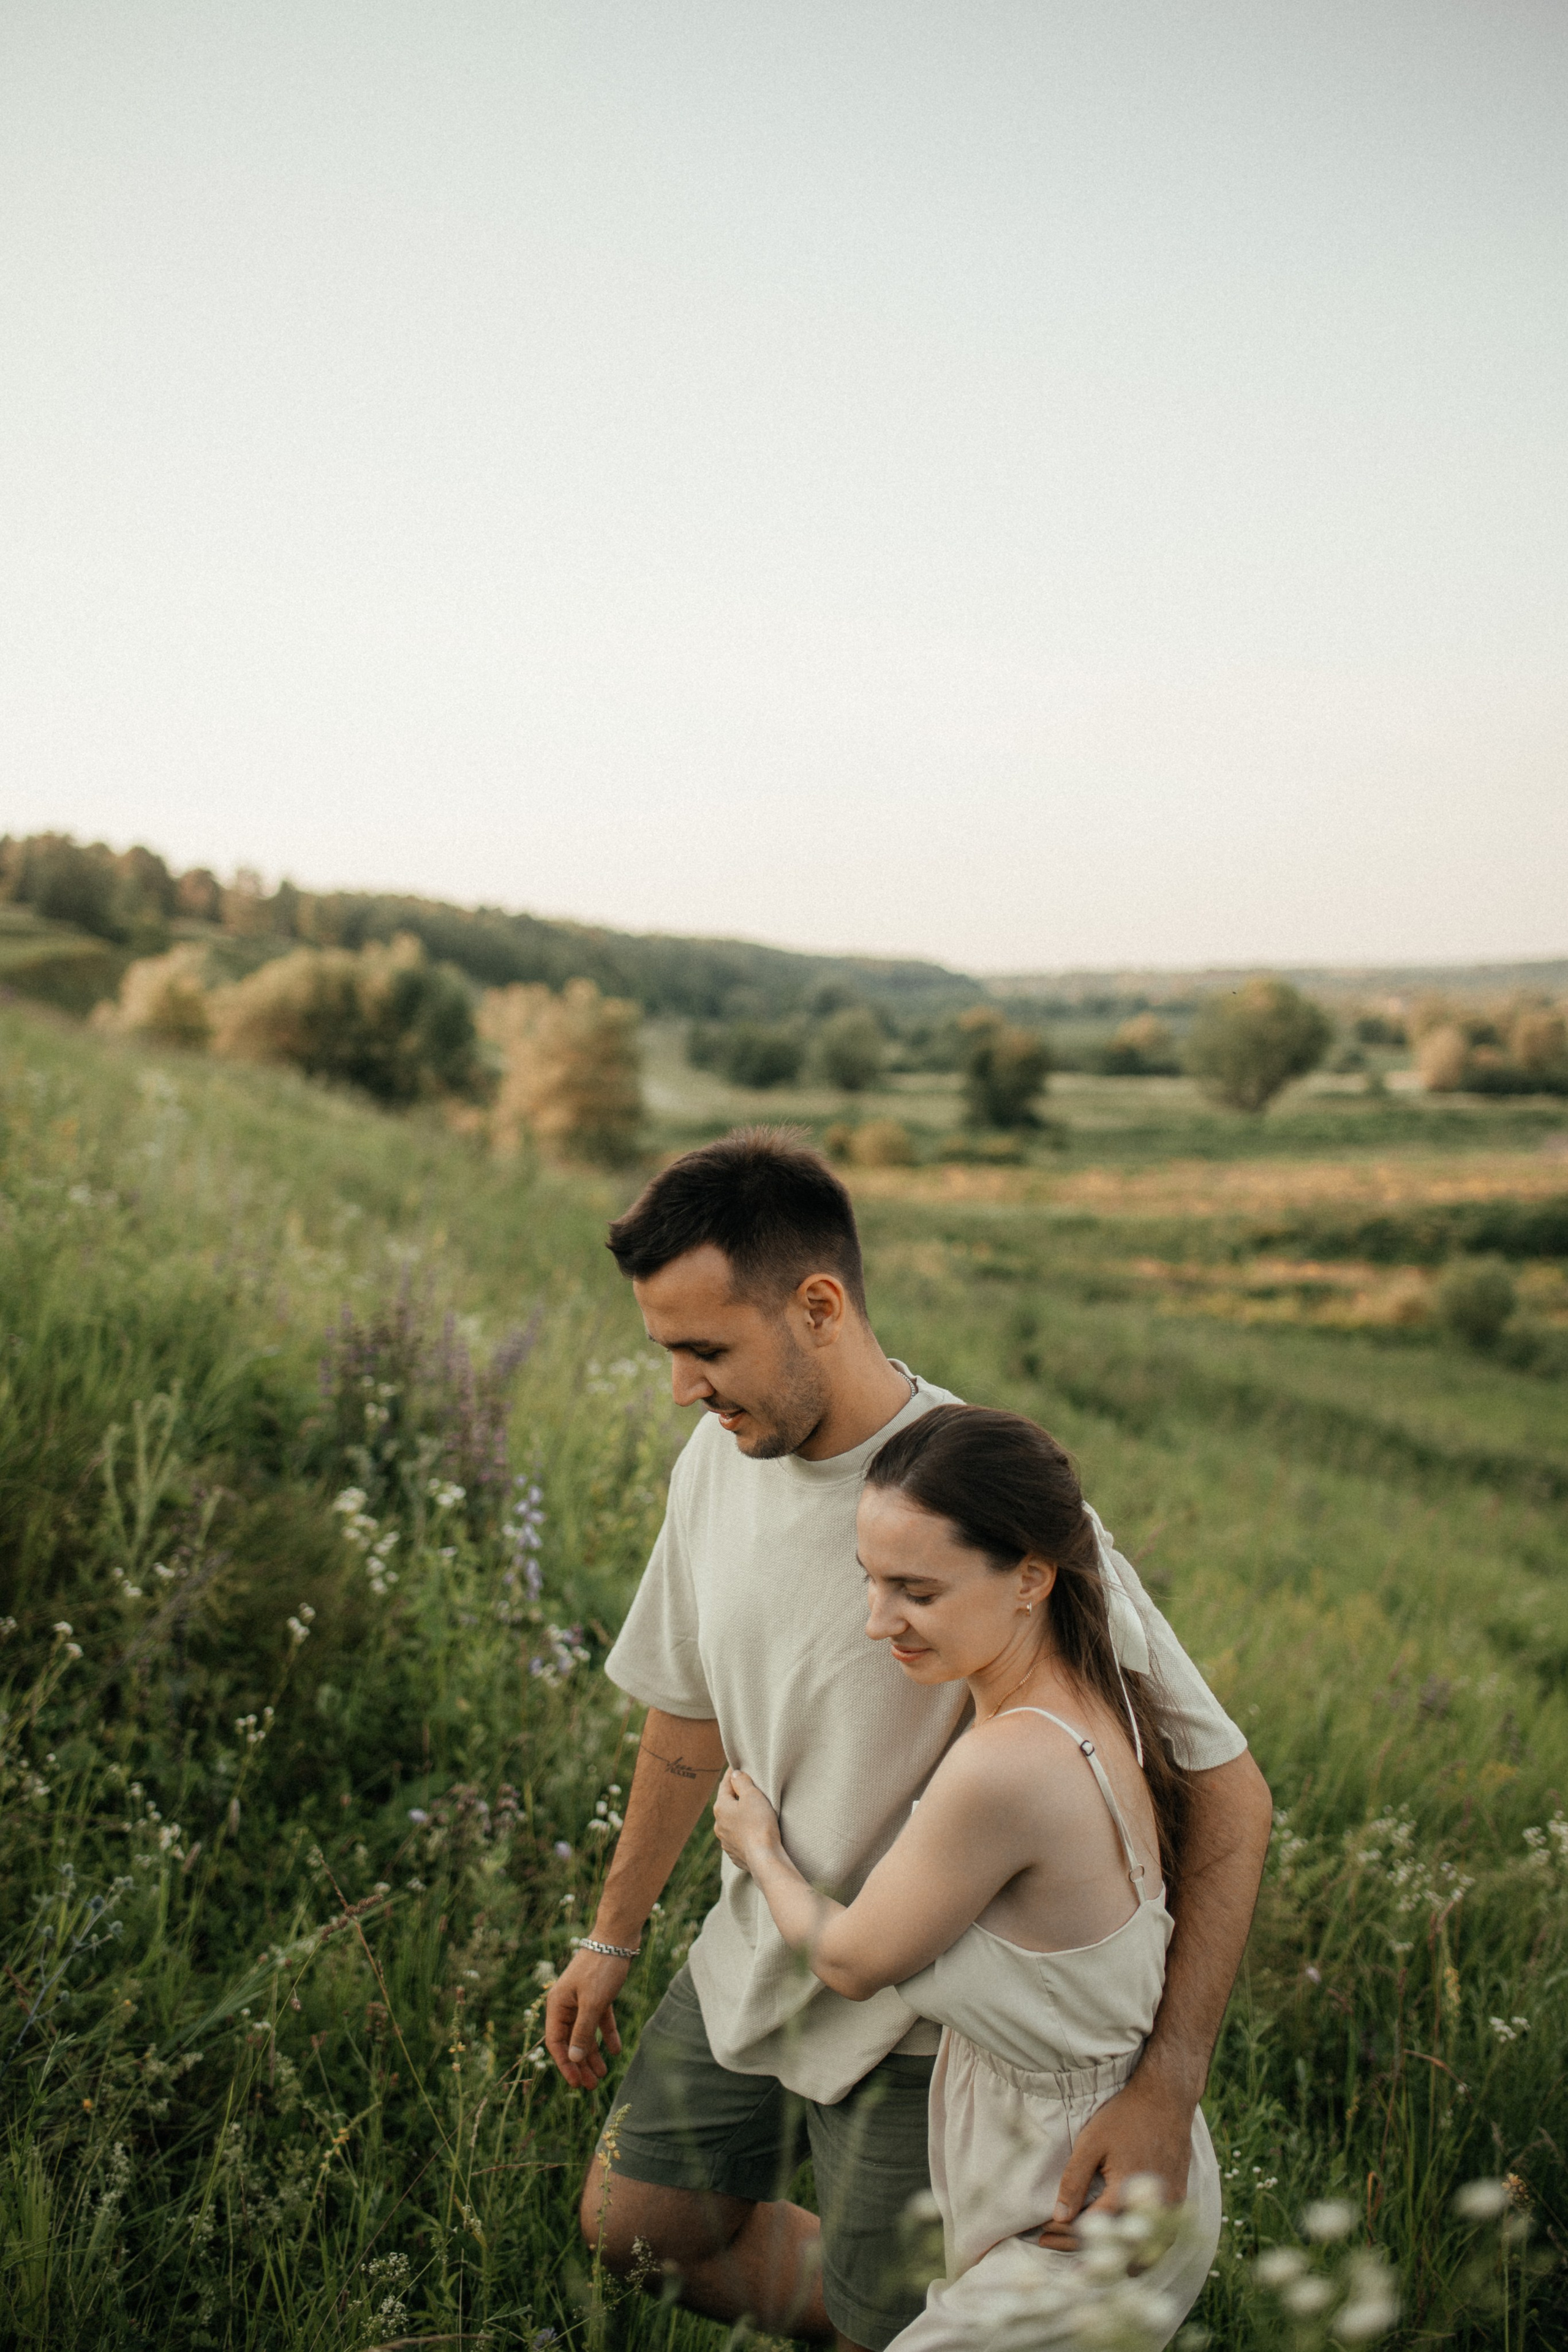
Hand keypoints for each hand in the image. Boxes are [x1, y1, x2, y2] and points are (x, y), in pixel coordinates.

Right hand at [544, 1945, 631, 2088]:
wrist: (617, 1937)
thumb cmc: (601, 1968)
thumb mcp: (592, 2002)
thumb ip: (582, 2031)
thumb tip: (574, 2059)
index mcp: (558, 2005)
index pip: (556, 2042)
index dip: (565, 2064)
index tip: (576, 2083)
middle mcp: (567, 2004)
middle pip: (571, 2041)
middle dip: (581, 2064)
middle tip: (592, 2086)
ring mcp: (582, 1999)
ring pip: (586, 2033)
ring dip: (593, 2054)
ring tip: (604, 2074)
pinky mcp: (598, 1994)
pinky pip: (600, 2021)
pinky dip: (606, 2035)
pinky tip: (616, 2050)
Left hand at [713, 1768, 780, 1874]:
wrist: (763, 1857)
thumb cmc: (759, 1823)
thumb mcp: (752, 1796)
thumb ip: (742, 1782)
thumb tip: (734, 1774)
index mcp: (721, 1808)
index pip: (725, 1785)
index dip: (731, 1775)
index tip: (735, 1767)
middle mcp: (719, 1825)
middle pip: (726, 1805)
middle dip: (735, 1797)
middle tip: (745, 1789)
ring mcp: (726, 1842)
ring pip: (731, 1823)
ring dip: (739, 1816)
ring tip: (750, 1812)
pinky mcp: (735, 1854)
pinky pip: (738, 1838)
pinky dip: (743, 1832)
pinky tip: (751, 1832)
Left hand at [1038, 2071, 1193, 2251]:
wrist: (1166, 2099)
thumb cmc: (1125, 2117)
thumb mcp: (1092, 2143)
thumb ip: (1074, 2181)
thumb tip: (1059, 2217)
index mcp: (1125, 2192)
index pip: (1091, 2227)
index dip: (1064, 2234)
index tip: (1042, 2235)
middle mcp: (1151, 2206)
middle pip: (1115, 2244)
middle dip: (1084, 2251)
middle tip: (1056, 2249)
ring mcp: (1169, 2206)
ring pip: (1143, 2251)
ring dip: (1117, 2258)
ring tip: (1090, 2259)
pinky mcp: (1179, 2201)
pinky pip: (1161, 2238)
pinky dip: (1142, 2248)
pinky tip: (1126, 2249)